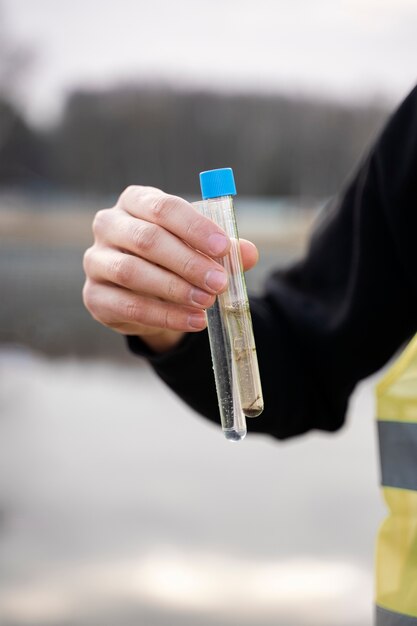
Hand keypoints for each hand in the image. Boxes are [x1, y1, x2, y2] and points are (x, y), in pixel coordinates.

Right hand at [83, 186, 258, 352]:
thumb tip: (249, 253)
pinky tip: (193, 321)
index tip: (223, 248)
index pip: (163, 208)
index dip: (194, 228)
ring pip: (132, 273)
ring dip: (175, 290)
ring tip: (207, 302)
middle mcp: (109, 225)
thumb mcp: (200, 247)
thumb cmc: (174, 256)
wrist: (146, 290)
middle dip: (188, 262)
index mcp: (135, 201)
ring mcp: (96, 261)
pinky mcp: (94, 295)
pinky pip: (128, 306)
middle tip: (219, 282)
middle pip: (147, 239)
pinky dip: (165, 316)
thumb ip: (224, 249)